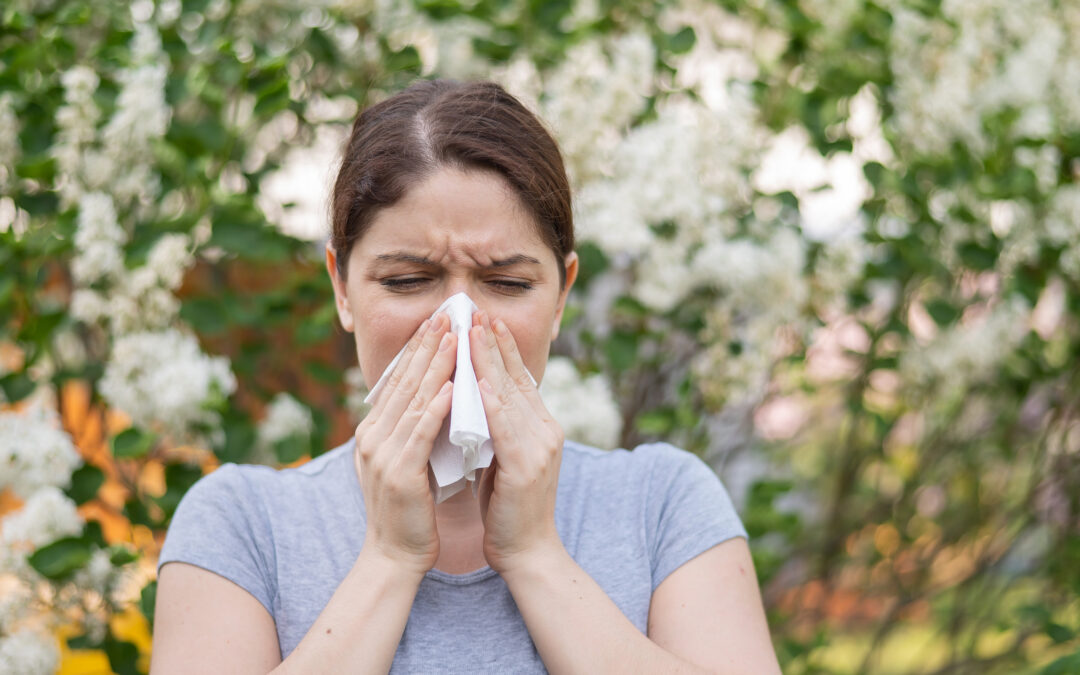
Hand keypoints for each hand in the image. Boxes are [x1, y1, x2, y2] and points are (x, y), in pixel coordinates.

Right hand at [353, 313, 456, 574]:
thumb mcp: (406, 461)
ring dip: (436, 366)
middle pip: (404, 382)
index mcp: (374, 432)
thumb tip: (434, 396)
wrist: (395, 557)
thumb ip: (412, 430)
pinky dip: (438, 407)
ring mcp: (383, 454)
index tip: (437, 322)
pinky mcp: (400, 473)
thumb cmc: (409, 511)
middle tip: (447, 315)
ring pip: (414, 400)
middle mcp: (373, 437)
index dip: (418, 350)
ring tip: (454, 338)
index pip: (399, 381)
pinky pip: (422, 432)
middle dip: (427, 346)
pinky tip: (454, 386)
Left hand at [469, 310, 564, 574]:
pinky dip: (493, 403)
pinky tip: (480, 382)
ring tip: (474, 332)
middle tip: (476, 311)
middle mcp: (545, 430)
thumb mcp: (501, 457)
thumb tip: (470, 398)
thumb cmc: (507, 507)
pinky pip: (507, 428)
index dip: (501, 347)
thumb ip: (493, 427)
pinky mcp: (528, 467)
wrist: (527, 552)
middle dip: (495, 342)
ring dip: (491, 361)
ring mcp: (540, 447)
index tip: (483, 320)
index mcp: (539, 426)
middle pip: (516, 377)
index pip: (518, 378)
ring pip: (511, 394)